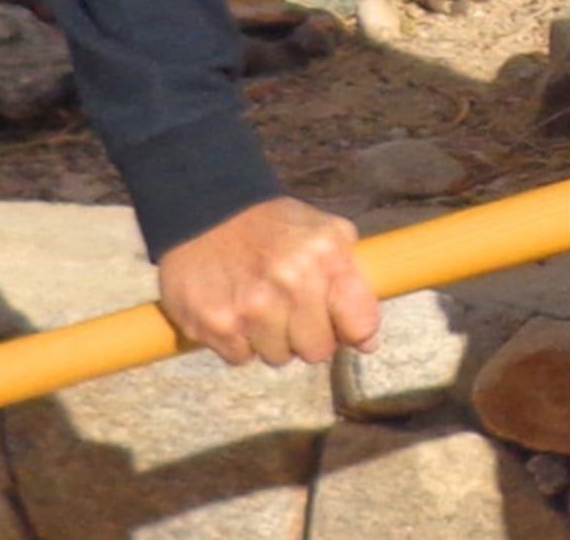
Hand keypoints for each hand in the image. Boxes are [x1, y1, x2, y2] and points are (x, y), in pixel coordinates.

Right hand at [155, 196, 379, 367]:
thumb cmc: (270, 227)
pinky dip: (238, 341)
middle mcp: (292, 282)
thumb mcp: (325, 233)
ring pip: (278, 357)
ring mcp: (253, 307)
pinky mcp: (217, 325)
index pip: (360, 325)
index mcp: (327, 256)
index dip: (351, 330)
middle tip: (289, 309)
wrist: (203, 212)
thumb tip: (367, 341)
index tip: (339, 325)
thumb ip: (352, 282)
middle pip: (317, 350)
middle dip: (306, 335)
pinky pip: (241, 357)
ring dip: (270, 339)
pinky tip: (233, 310)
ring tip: (258, 305)